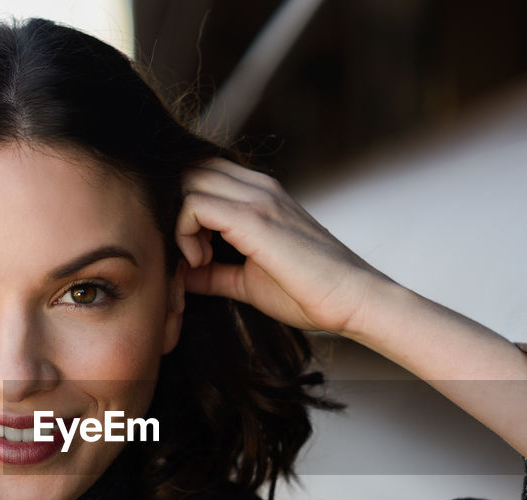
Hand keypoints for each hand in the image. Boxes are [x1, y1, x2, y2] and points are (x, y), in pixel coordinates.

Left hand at [175, 157, 395, 335]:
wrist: (352, 299)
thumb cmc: (308, 293)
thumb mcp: (249, 282)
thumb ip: (215, 274)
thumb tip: (182, 277)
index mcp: (259, 195)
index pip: (202, 176)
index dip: (183, 210)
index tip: (192, 254)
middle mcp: (257, 186)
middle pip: (189, 172)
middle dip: (174, 211)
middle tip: (188, 254)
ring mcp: (257, 197)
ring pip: (187, 181)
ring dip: (178, 222)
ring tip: (197, 260)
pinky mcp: (254, 217)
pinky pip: (194, 204)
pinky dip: (184, 233)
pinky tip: (201, 262)